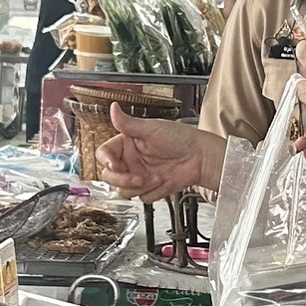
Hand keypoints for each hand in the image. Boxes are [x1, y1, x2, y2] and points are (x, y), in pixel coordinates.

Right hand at [95, 105, 211, 200]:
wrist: (200, 157)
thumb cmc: (180, 138)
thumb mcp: (152, 128)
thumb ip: (128, 123)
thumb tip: (113, 108)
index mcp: (127, 144)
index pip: (105, 154)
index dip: (107, 161)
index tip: (115, 165)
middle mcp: (131, 161)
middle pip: (110, 177)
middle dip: (123, 179)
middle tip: (138, 178)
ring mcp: (140, 176)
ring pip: (124, 190)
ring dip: (141, 186)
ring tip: (158, 177)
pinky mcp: (150, 189)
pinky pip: (143, 197)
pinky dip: (153, 191)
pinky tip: (164, 181)